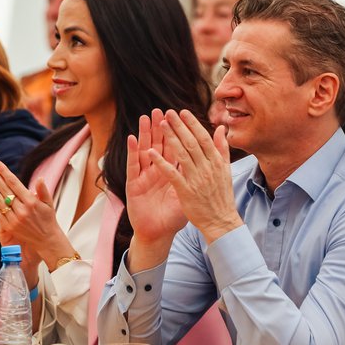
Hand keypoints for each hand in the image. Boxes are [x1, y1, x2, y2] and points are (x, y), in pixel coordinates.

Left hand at [0, 158, 72, 285]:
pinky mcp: (8, 226)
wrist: (46, 240)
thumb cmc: (48, 219)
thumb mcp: (49, 203)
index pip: (13, 182)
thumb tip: (39, 178)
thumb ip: (43, 190)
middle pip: (3, 188)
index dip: (4, 171)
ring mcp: (13, 219)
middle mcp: (21, 210)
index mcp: (31, 202)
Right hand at [125, 109, 187, 242]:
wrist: (159, 233)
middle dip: (160, 128)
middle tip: (160, 110)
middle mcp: (156, 171)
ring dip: (144, 134)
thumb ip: (200, 174)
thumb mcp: (190, 192)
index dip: (177, 132)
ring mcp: (143, 177)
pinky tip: (132, 139)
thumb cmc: (174, 215)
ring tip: (145, 118)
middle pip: (158, 146)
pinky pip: (133, 166)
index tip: (180, 115)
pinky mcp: (133, 185)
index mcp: (171, 172)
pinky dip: (133, 153)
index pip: (175, 148)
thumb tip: (212, 159)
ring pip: (144, 151)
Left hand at [149, 109, 241, 242]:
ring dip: (170, 138)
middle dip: (179, 126)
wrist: (221, 221)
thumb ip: (222, 148)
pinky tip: (151, 153)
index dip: (192, 124)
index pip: (203, 138)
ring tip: (159, 125)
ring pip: (181, 154)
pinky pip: (171, 174)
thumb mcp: (226, 170)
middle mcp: (207, 168)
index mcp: (216, 162)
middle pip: (191, 142)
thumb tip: (221, 128)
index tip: (182, 112)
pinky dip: (161, 162)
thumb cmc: (222, 196)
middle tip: (167, 112)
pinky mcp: (186, 191)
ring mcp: (196, 179)